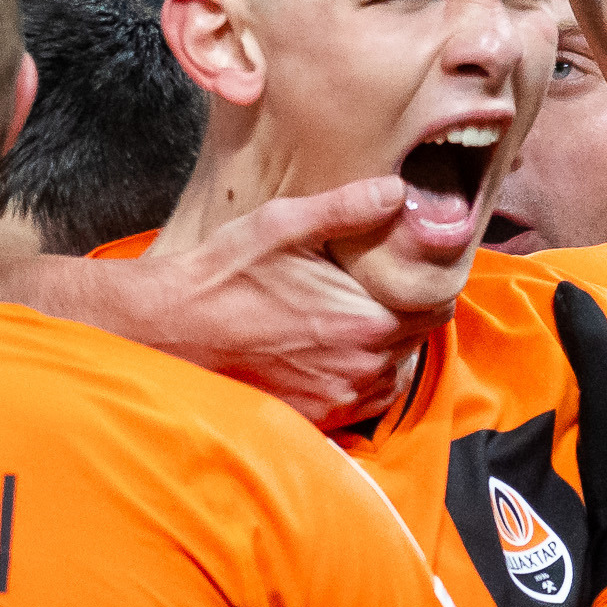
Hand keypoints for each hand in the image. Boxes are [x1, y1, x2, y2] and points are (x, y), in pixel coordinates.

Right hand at [149, 177, 443, 422]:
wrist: (169, 328)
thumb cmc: (223, 275)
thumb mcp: (283, 225)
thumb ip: (347, 207)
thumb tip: (396, 190)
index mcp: (364, 323)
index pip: (437, 309)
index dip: (429, 285)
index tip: (409, 268)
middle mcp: (360, 370)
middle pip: (418, 342)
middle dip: (408, 314)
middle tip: (380, 288)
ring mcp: (338, 399)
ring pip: (394, 375)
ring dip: (387, 348)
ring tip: (358, 317)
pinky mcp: (316, 416)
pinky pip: (363, 401)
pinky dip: (362, 377)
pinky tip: (337, 349)